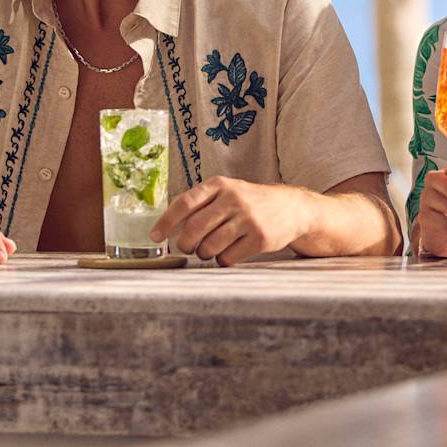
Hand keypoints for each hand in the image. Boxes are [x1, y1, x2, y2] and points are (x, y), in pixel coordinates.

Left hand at [151, 176, 314, 266]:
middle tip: (187, 247)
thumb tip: (166, 225)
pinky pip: (227, 258)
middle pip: (194, 229)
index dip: (166, 222)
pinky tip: (229, 253)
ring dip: (204, 253)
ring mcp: (248, 219)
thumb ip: (200, 203)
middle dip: (185, 244)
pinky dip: (222, 260)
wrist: (291, 208)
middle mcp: (233, 199)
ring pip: (209, 246)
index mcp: (220, 185)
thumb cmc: (250, 202)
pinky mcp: (260, 238)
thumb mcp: (227, 191)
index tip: (155, 237)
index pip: (185, 203)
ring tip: (210, 249)